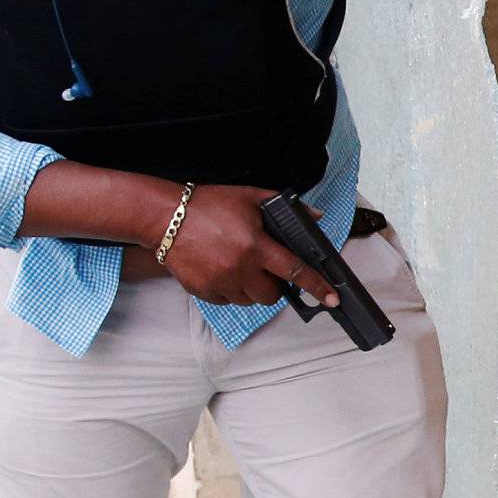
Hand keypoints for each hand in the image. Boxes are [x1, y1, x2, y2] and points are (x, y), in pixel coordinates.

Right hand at [156, 185, 341, 307]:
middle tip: (265, 268)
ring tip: (240, 265)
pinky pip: (227, 301)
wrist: (166, 217)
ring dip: (252, 289)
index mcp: (255, 245)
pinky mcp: (203, 291)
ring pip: (249, 301)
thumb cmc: (208, 205)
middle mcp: (239, 268)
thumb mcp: (249, 197)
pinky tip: (222, 269)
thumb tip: (315, 215)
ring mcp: (220, 283)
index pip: (294, 271)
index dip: (316, 287)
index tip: (331, 299)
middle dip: (274, 286)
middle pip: (271, 296)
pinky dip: (231, 291)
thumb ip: (284, 207)